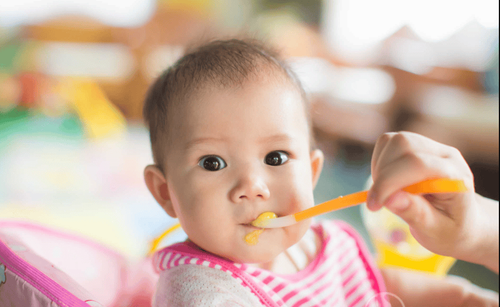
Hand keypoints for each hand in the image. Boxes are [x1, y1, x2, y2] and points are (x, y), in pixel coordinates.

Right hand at [367, 132, 497, 271]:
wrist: (459, 221)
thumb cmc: (450, 229)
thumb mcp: (437, 231)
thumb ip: (416, 214)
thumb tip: (389, 198)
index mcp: (456, 175)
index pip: (419, 164)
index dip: (390, 182)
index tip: (373, 205)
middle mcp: (444, 154)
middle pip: (403, 146)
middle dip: (383, 175)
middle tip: (379, 202)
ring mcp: (429, 146)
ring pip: (392, 141)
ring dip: (379, 168)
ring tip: (386, 193)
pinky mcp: (414, 145)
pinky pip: (387, 143)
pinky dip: (378, 163)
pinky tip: (387, 183)